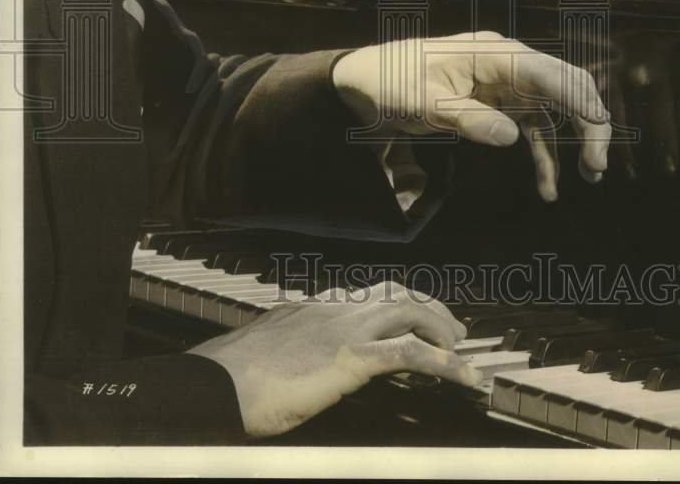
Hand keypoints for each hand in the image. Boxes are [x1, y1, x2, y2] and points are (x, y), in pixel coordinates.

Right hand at [188, 282, 476, 436]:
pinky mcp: (352, 356)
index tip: (413, 320)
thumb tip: (298, 364)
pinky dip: (446, 363)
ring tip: (463, 353)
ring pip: (410, 313)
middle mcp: (333, 310)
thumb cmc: (229, 379)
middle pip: (396, 294)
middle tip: (453, 332)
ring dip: (442, 330)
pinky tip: (465, 376)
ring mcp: (344, 329)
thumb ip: (288, 351)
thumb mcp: (264, 356)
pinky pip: (411, 353)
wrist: (214, 384)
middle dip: (430, 309)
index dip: (397, 306)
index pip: (366, 297)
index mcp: (311, 309)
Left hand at [332, 31, 610, 201]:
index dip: (578, 99)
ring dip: (575, 139)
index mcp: (492, 54)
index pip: (548, 72)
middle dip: (589, 121)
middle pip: (565, 85)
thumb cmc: (391, 82)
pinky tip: (548, 188)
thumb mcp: (422, 103)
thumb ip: (466, 118)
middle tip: (597, 163)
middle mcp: (507, 64)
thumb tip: (511, 136)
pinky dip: (543, 155)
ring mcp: (505, 83)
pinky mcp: (498, 103)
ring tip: (591, 175)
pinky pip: (532, 127)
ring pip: (556, 108)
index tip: (598, 129)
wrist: (366, 80)